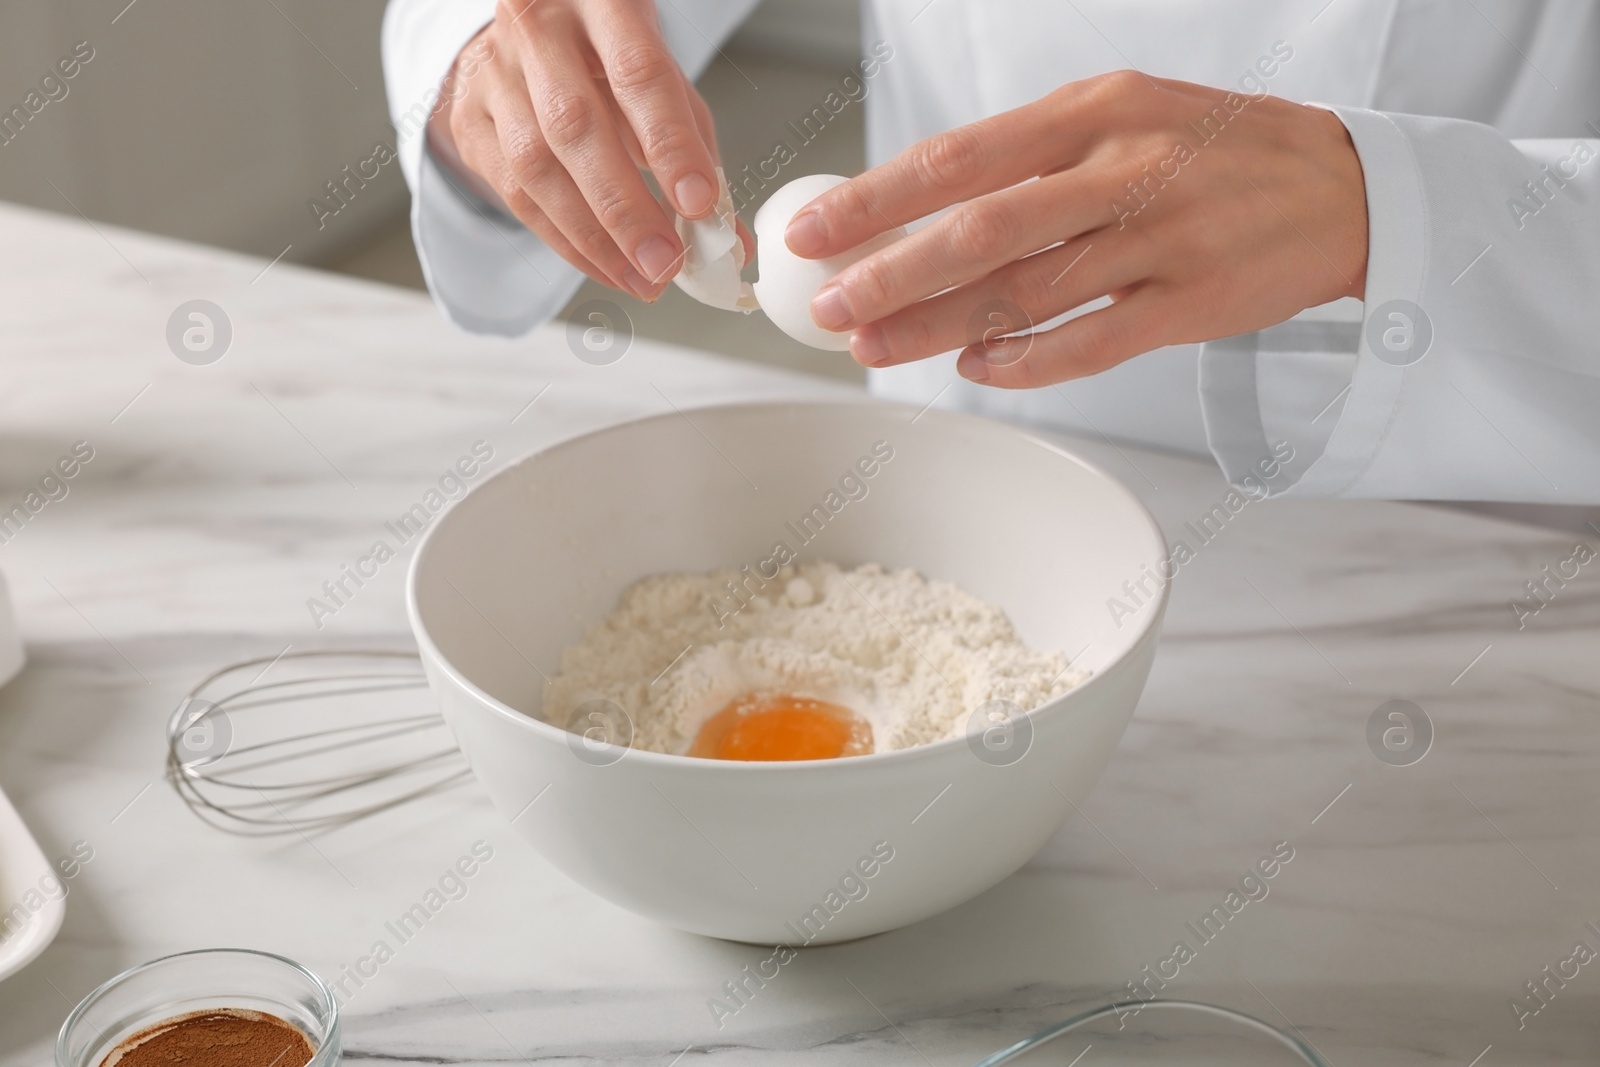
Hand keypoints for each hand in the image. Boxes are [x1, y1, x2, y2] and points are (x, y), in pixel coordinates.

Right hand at [427, 0, 731, 299]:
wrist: (534, 25)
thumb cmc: (608, 53)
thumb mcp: (660, 76)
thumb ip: (694, 145)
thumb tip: (724, 233)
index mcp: (599, 1)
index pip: (637, 74)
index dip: (669, 144)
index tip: (699, 204)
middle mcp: (536, 29)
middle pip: (575, 127)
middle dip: (626, 208)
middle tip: (666, 262)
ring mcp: (493, 73)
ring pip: (535, 167)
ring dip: (595, 237)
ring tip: (642, 278)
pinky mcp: (470, 120)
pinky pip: (513, 194)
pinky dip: (566, 241)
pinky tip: (606, 265)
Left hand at [784, 71, 1368, 386]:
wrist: (1342, 187)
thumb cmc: (1213, 150)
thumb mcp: (1124, 115)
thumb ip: (1033, 155)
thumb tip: (924, 203)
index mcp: (1091, 111)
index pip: (958, 158)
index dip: (875, 200)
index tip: (813, 232)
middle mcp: (1121, 169)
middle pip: (981, 230)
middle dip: (890, 273)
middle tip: (828, 308)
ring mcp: (1159, 239)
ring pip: (1025, 293)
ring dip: (938, 326)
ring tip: (875, 347)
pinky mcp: (1191, 303)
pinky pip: (1090, 343)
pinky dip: (1026, 361)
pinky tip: (977, 367)